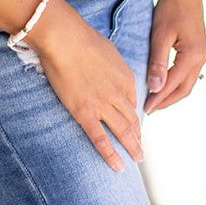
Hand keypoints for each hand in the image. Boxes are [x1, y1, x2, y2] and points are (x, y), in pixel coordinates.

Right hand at [28, 0, 143, 172]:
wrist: (65, 38)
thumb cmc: (82, 38)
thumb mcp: (107, 50)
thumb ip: (114, 67)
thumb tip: (113, 73)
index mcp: (125, 77)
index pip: (133, 102)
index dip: (134, 115)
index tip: (134, 124)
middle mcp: (119, 94)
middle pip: (132, 120)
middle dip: (138, 136)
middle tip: (140, 149)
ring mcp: (103, 105)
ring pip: (123, 132)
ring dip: (132, 147)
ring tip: (136, 159)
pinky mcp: (85, 113)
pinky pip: (100, 139)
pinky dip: (110, 155)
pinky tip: (117, 166)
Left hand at [143, 0, 205, 113]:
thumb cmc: (172, 7)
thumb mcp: (161, 34)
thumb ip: (158, 62)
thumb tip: (155, 87)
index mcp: (193, 56)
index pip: (173, 85)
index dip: (158, 98)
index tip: (144, 108)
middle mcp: (201, 58)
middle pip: (184, 89)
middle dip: (166, 100)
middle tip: (148, 109)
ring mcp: (201, 55)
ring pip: (187, 83)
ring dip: (171, 93)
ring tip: (154, 101)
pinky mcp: (198, 50)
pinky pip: (187, 73)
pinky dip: (175, 82)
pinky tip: (163, 84)